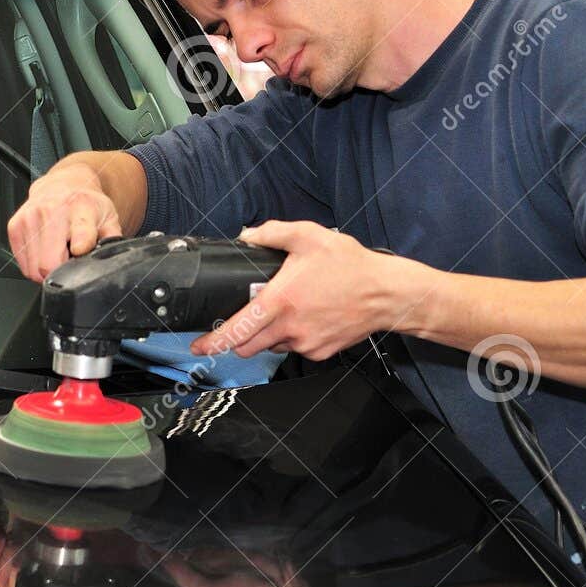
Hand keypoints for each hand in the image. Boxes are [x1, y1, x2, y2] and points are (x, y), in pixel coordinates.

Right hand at [6, 164, 123, 281]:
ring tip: (58, 252)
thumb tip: (114, 259)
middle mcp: (51, 210)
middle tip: (70, 260)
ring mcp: (29, 218)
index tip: (80, 253)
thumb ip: (113, 240)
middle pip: (49, 264)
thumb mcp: (108, 218)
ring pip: (34, 269)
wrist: (62, 184)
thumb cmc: (85, 205)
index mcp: (81, 207)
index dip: (81, 252)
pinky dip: (34, 264)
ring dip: (46, 269)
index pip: (81, 235)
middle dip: (62, 271)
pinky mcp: (14, 226)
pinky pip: (23, 264)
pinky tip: (45, 250)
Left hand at [188, 220, 402, 360]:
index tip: (199, 346)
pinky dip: (291, 337)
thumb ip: (272, 233)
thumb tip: (247, 236)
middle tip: (239, 321)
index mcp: (280, 302)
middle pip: (247, 346)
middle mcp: (289, 328)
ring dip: (266, 335)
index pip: (236, 330)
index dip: (213, 342)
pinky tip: (306, 317)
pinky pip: (294, 349)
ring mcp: (305, 344)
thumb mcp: (308, 236)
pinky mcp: (320, 352)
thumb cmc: (350, 265)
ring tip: (285, 310)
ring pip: (271, 347)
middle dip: (236, 338)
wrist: (386, 293)